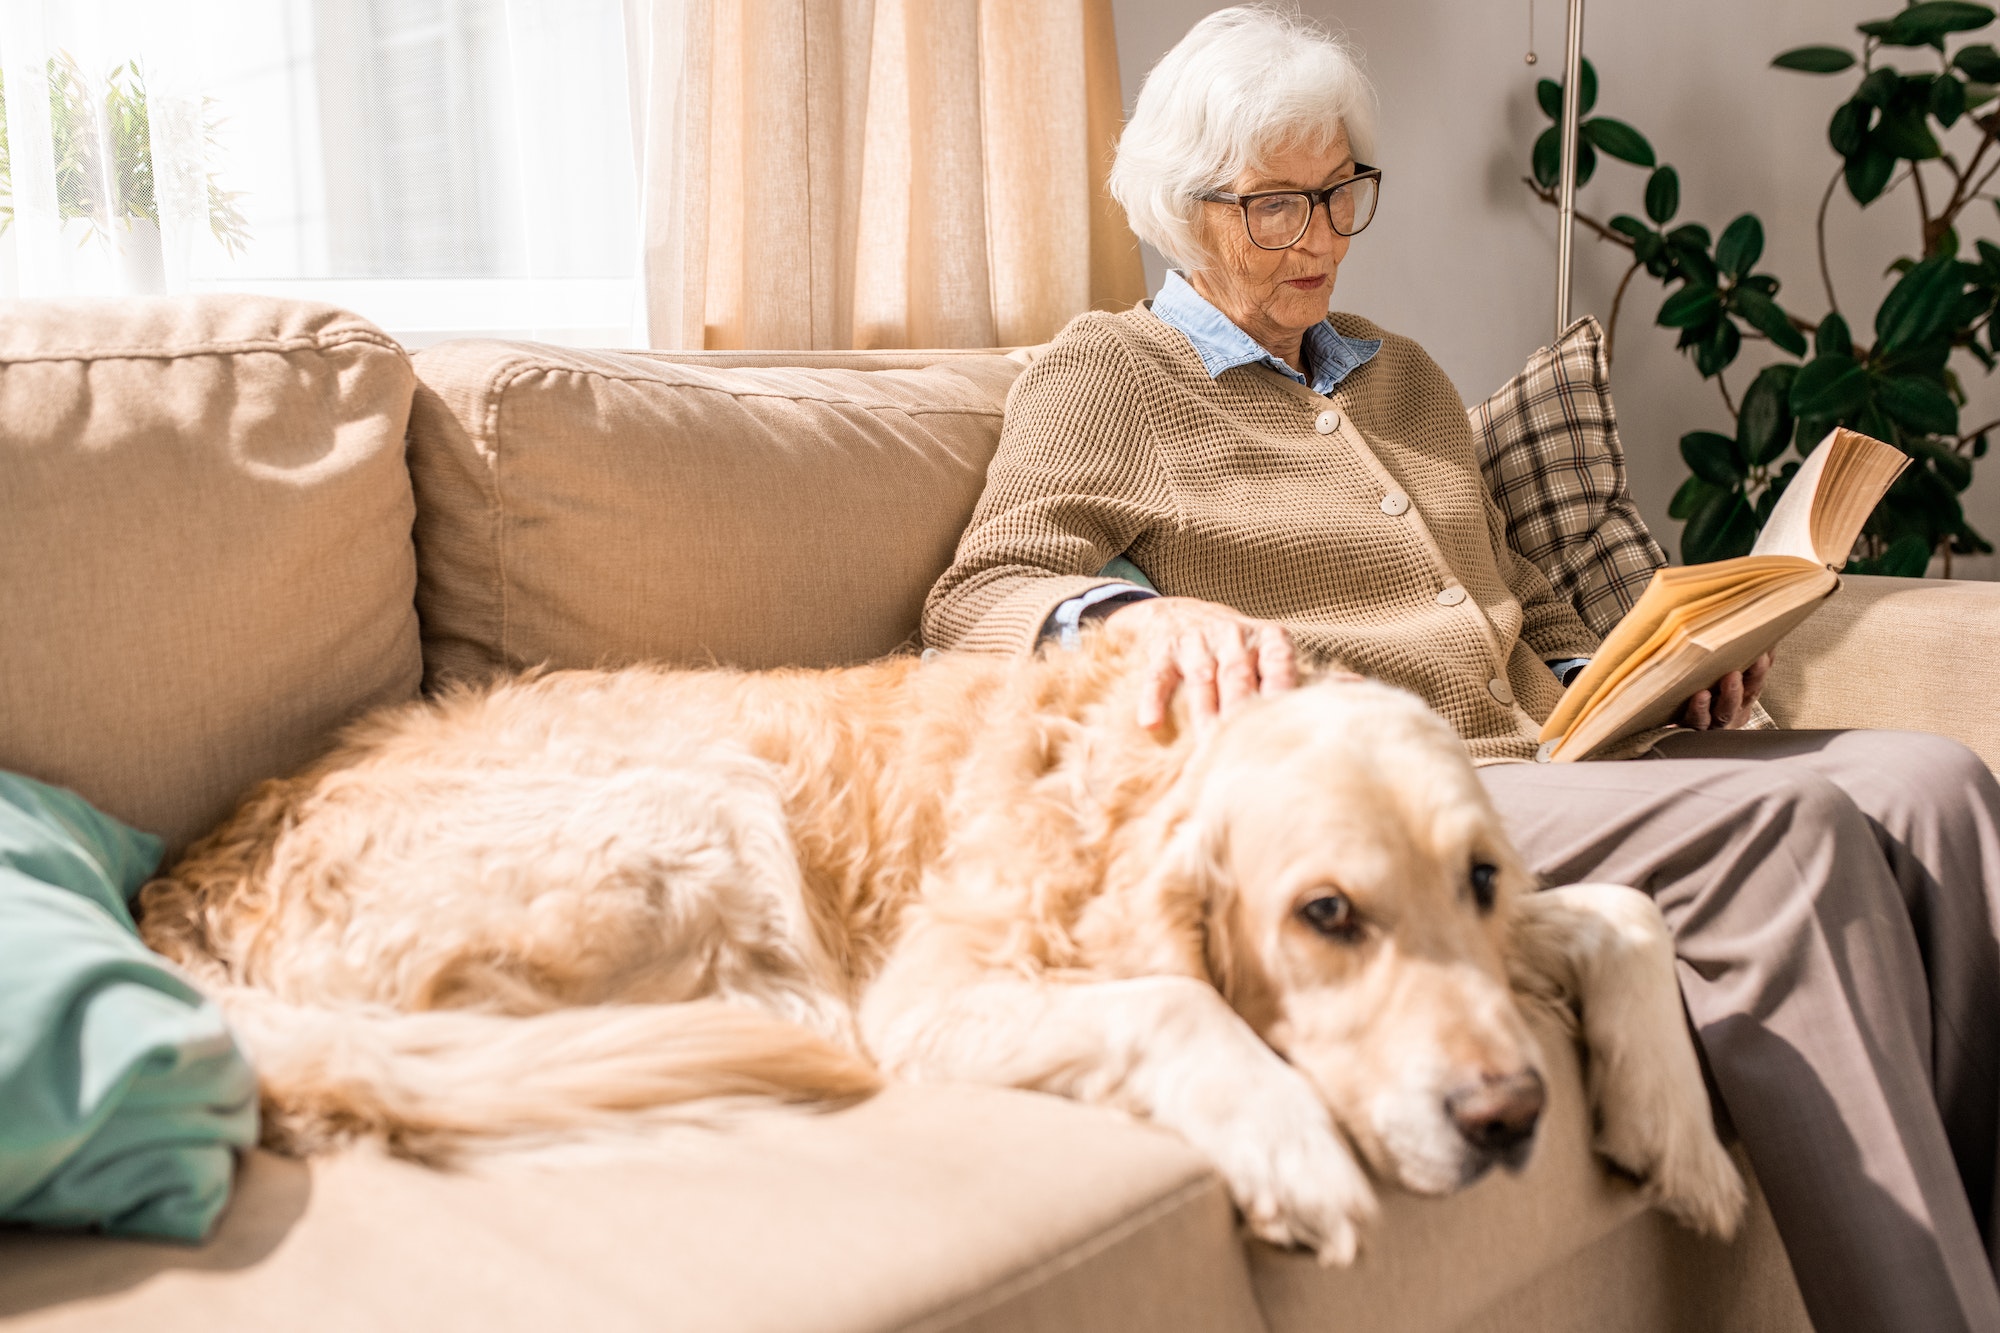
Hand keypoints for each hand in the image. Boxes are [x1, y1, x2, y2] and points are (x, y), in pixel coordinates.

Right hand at [1102, 597, 1300, 730]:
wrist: (1180, 613)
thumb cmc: (1239, 646)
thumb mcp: (1272, 653)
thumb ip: (1309, 674)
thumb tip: (1359, 687)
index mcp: (1267, 637)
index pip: (1278, 662)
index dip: (1281, 690)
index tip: (1286, 721)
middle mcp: (1233, 634)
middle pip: (1239, 675)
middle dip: (1242, 709)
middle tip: (1247, 745)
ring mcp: (1196, 641)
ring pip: (1201, 678)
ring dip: (1204, 711)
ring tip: (1208, 744)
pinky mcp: (1164, 650)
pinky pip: (1158, 676)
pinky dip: (1153, 698)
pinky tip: (1150, 724)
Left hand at [1677, 651, 1772, 730]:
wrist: (1671, 723)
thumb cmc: (1698, 693)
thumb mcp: (1717, 674)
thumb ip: (1733, 655)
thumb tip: (1745, 626)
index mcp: (1742, 696)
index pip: (1757, 678)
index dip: (1764, 665)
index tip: (1767, 646)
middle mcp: (1732, 711)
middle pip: (1748, 695)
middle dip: (1755, 676)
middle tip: (1757, 659)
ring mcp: (1713, 722)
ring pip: (1726, 712)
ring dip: (1731, 694)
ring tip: (1731, 677)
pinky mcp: (1691, 728)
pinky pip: (1698, 721)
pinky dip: (1700, 709)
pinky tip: (1700, 696)